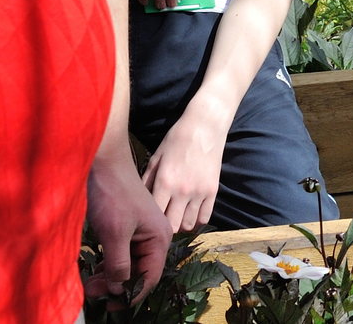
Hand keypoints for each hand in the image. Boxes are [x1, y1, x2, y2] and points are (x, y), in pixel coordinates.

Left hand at [86, 143, 171, 300]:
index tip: (110, 304)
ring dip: (111, 275)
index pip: (150, 278)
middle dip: (117, 285)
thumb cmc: (112, 194)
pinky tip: (96, 267)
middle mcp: (154, 236)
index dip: (131, 295)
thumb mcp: (114, 234)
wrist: (103, 162)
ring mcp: (140, 231)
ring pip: (128, 263)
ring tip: (90, 283)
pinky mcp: (127, 225)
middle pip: (139, 272)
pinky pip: (122, 251)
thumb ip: (119, 266)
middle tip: (92, 291)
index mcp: (159, 238)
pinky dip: (109, 262)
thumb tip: (119, 290)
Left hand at [142, 105, 226, 231]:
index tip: (146, 221)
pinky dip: (196, 219)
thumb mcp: (156, 157)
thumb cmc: (176, 139)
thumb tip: (139, 202)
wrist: (205, 127)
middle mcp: (182, 191)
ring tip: (176, 215)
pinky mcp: (213, 191)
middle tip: (161, 220)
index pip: (155, 215)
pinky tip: (189, 212)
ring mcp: (199, 192)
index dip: (149, 221)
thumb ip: (147, 181)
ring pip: (188, 225)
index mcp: (165, 181)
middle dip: (165, 226)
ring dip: (180, 223)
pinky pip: (204, 218)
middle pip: (172, 226)